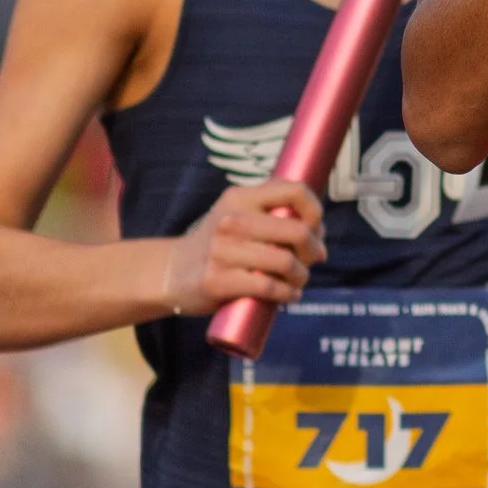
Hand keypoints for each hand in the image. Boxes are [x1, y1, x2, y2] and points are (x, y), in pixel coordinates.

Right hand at [162, 180, 326, 316]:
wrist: (170, 272)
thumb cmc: (216, 243)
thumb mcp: (236, 211)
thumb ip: (270, 207)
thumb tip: (316, 226)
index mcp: (241, 197)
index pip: (295, 191)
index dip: (316, 211)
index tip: (316, 228)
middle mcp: (232, 220)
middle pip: (297, 231)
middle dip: (314, 249)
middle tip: (314, 258)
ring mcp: (223, 251)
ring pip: (286, 262)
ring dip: (301, 276)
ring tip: (298, 280)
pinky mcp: (218, 281)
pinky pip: (269, 287)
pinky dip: (287, 294)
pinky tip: (289, 296)